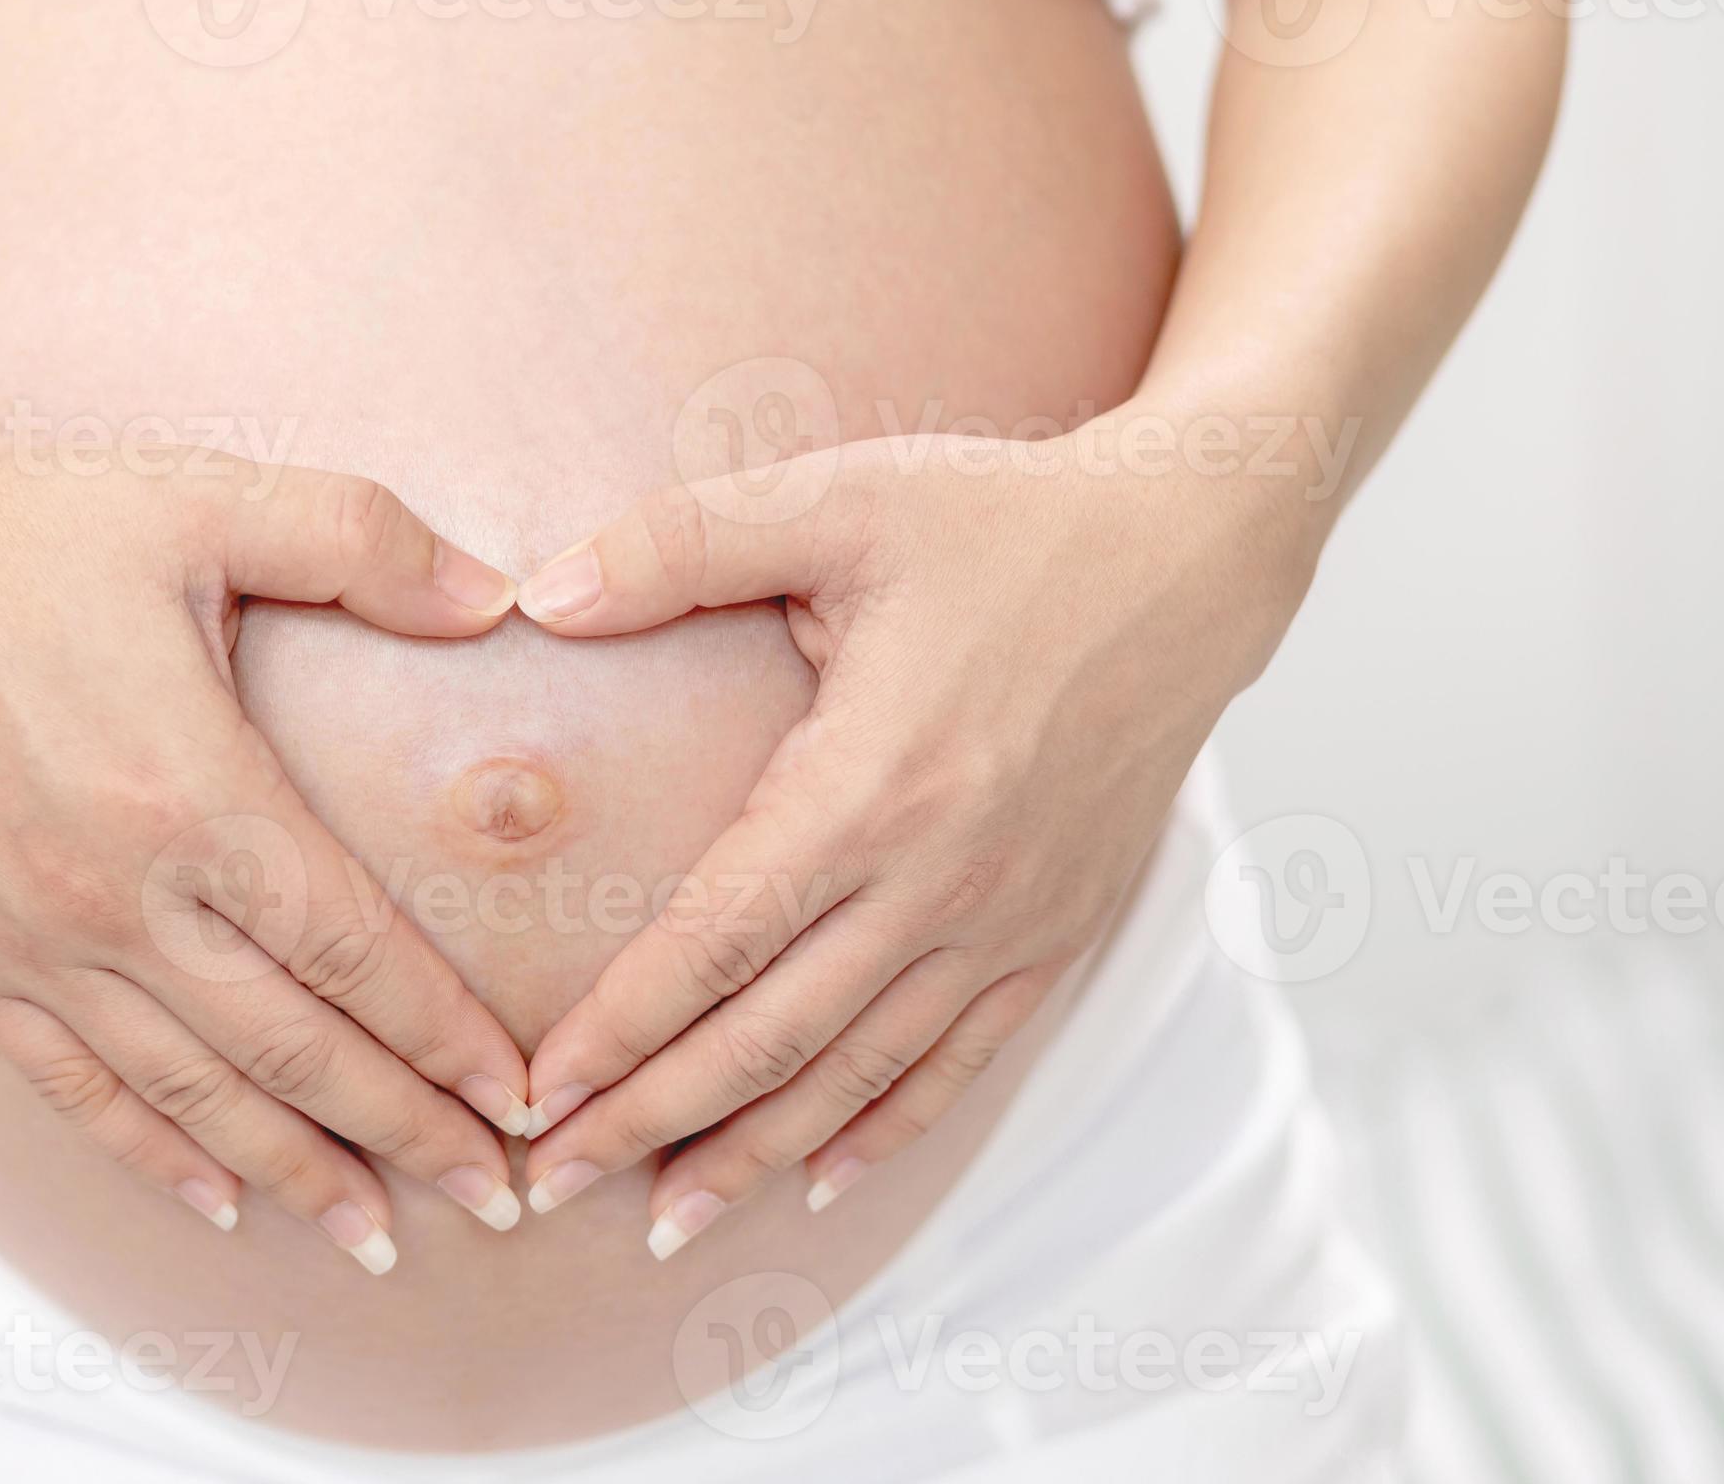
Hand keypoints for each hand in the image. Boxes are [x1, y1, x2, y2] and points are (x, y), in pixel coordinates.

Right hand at [0, 410, 534, 1271]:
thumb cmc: (9, 525)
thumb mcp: (201, 496)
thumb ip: (363, 542)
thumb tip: (499, 598)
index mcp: (192, 795)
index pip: (357, 954)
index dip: (450, 1038)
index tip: (526, 1098)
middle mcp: (116, 898)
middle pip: (293, 1053)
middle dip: (408, 1135)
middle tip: (500, 1201)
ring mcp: (31, 942)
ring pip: (190, 1097)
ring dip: (296, 1175)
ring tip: (380, 1241)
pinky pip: (71, 1088)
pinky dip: (151, 1155)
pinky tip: (214, 1204)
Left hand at [506, 418, 1316, 1255]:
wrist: (1194, 556)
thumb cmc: (1001, 519)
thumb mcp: (834, 501)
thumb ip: (675, 546)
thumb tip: (536, 595)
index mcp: (870, 786)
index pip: (710, 945)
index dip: (614, 1033)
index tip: (529, 1095)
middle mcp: (940, 880)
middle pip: (767, 1040)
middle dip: (648, 1124)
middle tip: (545, 1189)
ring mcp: (1007, 920)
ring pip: (857, 1076)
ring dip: (751, 1155)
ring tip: (660, 1222)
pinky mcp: (1058, 931)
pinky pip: (958, 1062)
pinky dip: (883, 1131)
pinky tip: (816, 1180)